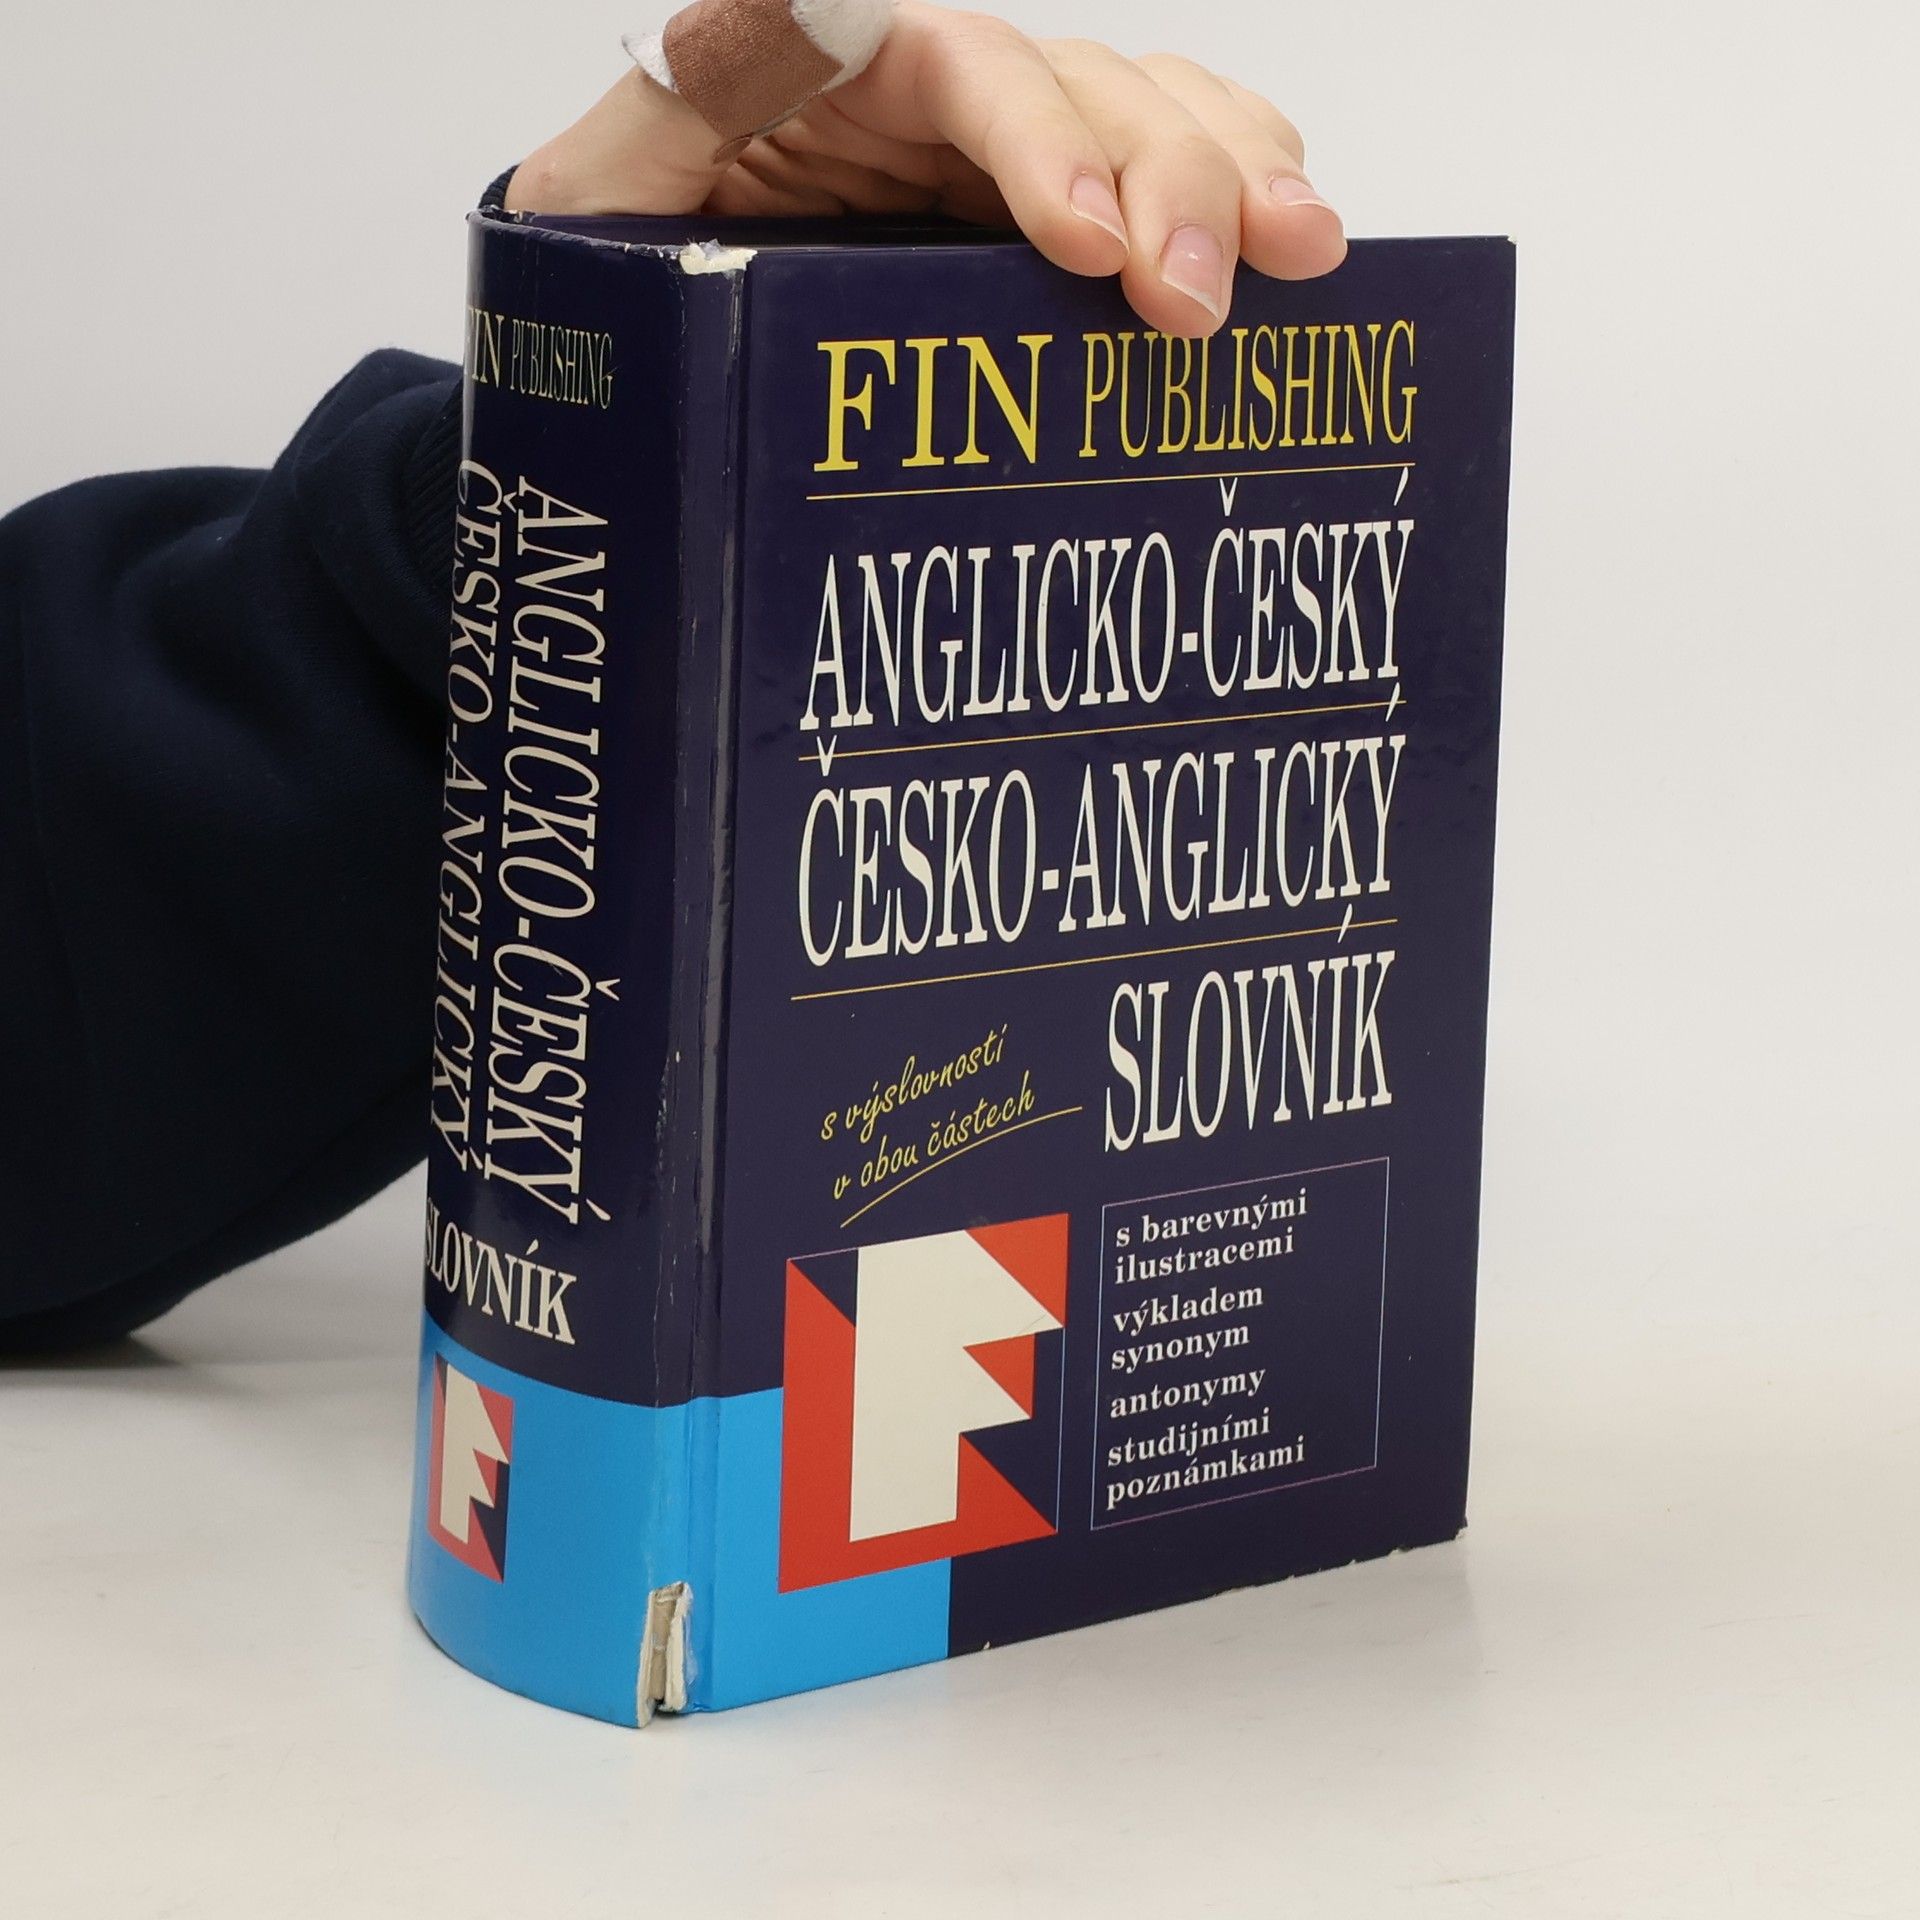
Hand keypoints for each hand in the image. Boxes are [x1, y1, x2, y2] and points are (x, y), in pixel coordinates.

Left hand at [506, 1, 1344, 336]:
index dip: (1047, 142)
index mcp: (842, 79)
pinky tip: (1284, 242)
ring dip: (1233, 177)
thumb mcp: (603, 195)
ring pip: (1148, 119)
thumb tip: (797, 16)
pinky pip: (1157, 185)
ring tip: (1301, 251)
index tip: (1091, 248)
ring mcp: (1000, 170)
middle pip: (1086, 87)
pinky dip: (1230, 195)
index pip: (969, 65)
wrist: (645, 377)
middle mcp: (938, 107)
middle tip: (1203, 299)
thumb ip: (686, 103)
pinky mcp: (1039, 239)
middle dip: (1168, 179)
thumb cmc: (619, 288)